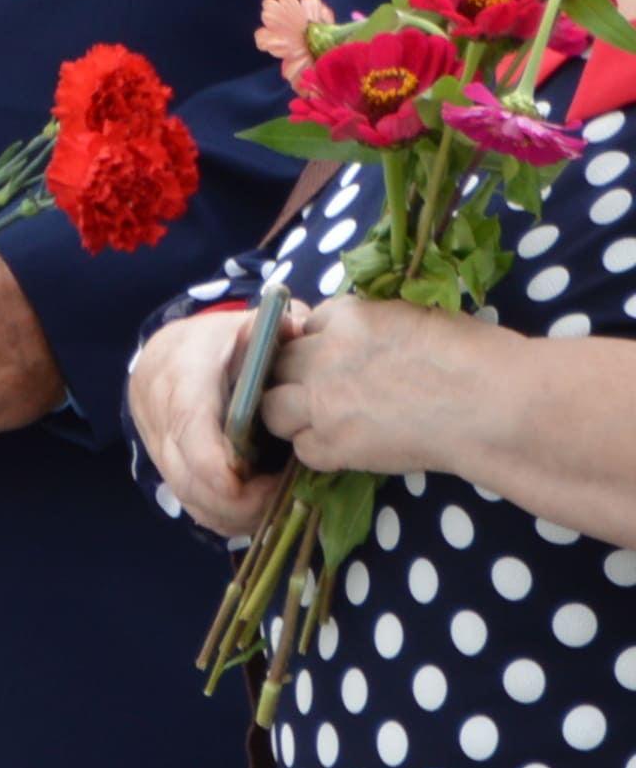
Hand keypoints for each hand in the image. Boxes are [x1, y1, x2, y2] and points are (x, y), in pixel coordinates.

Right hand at [128, 305, 277, 536]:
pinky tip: (254, 507)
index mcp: (181, 372)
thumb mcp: (249, 328)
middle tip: (279, 495)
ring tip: (273, 501)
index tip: (237, 484)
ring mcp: (158, 444)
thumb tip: (303, 334)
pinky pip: (191, 504)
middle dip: (232, 498)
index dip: (207, 458)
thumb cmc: (222, 342)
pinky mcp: (166, 467)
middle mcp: (160, 412)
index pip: (187, 422)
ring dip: (231, 510)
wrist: (170, 353)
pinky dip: (223, 514)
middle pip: (184, 471)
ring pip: (188, 494)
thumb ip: (278, 331)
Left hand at [260, 294, 486, 483]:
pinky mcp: (333, 444)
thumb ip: (378, 326)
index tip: (334, 359)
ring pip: (272, 407)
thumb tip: (367, 341)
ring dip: (290, 414)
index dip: (319, 343)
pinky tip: (345, 450)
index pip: (309, 325)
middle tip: (321, 393)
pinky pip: (302, 449)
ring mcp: (323, 401)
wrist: (496, 404)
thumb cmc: (480, 358)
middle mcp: (325, 355)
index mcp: (349, 317)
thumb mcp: (420, 319)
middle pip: (279, 362)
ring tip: (322, 423)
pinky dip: (318, 451)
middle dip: (294, 376)